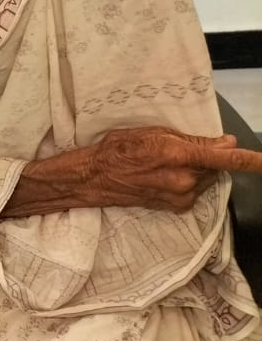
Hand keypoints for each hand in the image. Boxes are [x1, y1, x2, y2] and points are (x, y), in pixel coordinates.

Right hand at [88, 127, 261, 211]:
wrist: (95, 177)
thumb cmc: (118, 149)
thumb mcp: (153, 133)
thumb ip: (193, 140)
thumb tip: (225, 143)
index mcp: (179, 155)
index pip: (226, 159)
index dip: (250, 160)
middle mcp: (185, 179)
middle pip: (215, 167)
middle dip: (207, 157)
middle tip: (180, 148)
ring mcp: (181, 196)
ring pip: (205, 179)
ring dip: (197, 170)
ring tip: (166, 163)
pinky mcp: (177, 207)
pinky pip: (194, 191)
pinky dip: (188, 182)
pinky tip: (164, 176)